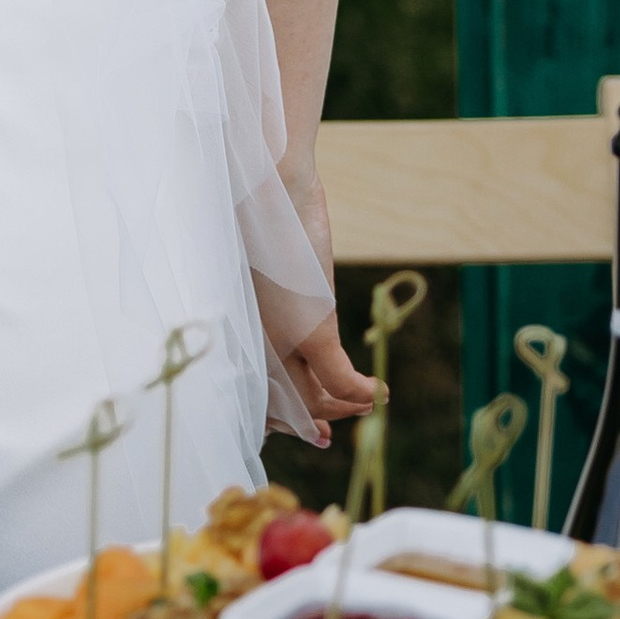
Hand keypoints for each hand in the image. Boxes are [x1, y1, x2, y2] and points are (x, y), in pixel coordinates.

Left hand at [261, 161, 383, 441]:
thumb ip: (276, 304)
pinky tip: (378, 393)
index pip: (259, 389)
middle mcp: (257, 341)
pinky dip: (360, 392)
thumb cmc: (263, 221)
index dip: (281, 415)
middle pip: (287, 400)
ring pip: (313, 395)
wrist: (273, 186)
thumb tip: (294, 322)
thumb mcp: (267, 273)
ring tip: (364, 406)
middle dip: (312, 418)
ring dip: (342, 406)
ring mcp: (284, 339)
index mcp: (241, 329)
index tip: (310, 427)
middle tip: (327, 432)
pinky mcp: (312, 329)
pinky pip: (338, 378)